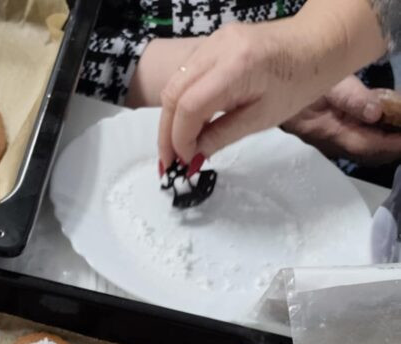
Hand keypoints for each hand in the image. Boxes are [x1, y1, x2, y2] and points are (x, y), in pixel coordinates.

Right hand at [157, 4, 386, 170]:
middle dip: (166, 132)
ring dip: (170, 118)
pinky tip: (187, 123)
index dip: (179, 139)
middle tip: (169, 163)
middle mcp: (218, 47)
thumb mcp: (262, 118)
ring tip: (176, 147)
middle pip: (173, 93)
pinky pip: (185, 75)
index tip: (183, 163)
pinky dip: (180, 102)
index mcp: (236, 67)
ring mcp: (213, 40)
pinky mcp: (213, 42)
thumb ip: (221, 136)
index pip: (189, 106)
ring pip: (174, 83)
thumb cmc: (299, 82)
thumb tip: (192, 157)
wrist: (317, 43)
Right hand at [282, 76, 400, 163]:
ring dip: (388, 144)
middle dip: (394, 148)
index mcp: (332, 133)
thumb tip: (376, 114)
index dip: (394, 145)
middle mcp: (334, 144)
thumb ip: (351, 98)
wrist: (274, 88)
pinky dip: (380, 136)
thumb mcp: (327, 83)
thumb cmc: (300, 82)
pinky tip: (389, 124)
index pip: (369, 147)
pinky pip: (362, 140)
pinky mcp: (334, 133)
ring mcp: (334, 141)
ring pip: (367, 150)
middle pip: (371, 155)